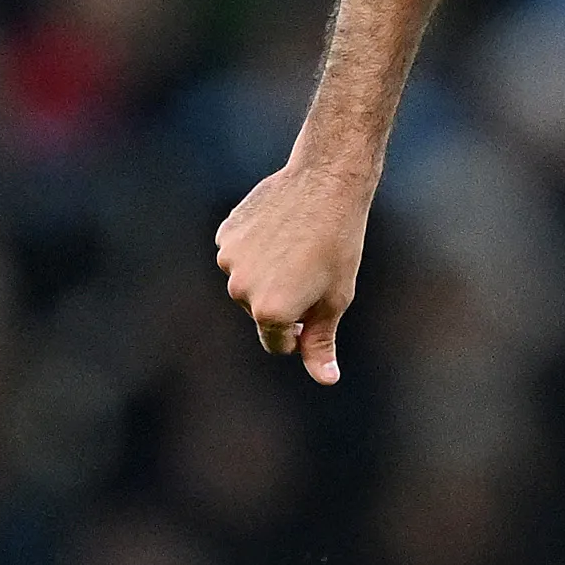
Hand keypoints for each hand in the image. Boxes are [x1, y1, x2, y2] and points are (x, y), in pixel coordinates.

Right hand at [213, 159, 375, 383]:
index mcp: (270, 312)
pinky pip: (240, 255)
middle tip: (311, 270)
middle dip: (283, 301)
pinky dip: (257, 249)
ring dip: (269, 275)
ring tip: (297, 248)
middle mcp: (241, 290)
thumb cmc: (339, 246)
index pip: (278, 343)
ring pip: (249, 282)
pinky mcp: (225, 235)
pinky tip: (281, 230)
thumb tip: (326, 379)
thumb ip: (322, 343)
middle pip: (261, 312)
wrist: (325, 184)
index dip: (301, 332)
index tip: (316, 308)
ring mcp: (229, 260)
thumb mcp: (335, 299)